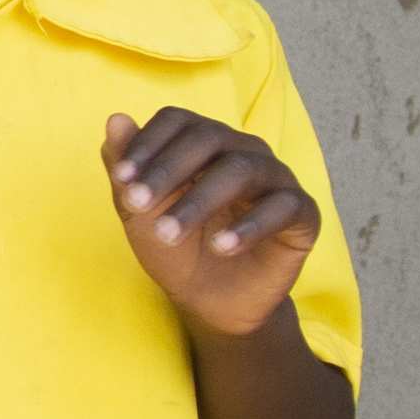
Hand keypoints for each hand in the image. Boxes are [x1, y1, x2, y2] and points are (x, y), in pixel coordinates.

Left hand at [107, 108, 322, 338]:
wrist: (211, 301)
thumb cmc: (174, 247)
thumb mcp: (139, 212)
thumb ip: (125, 167)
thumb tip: (116, 118)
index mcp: (204, 141)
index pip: (178, 120)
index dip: (147, 144)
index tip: (121, 179)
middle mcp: (243, 150)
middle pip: (208, 139)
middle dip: (167, 171)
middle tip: (137, 205)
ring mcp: (277, 178)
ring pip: (242, 170)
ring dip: (200, 201)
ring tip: (169, 233)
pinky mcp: (303, 212)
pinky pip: (283, 207)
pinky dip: (249, 226)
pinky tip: (222, 247)